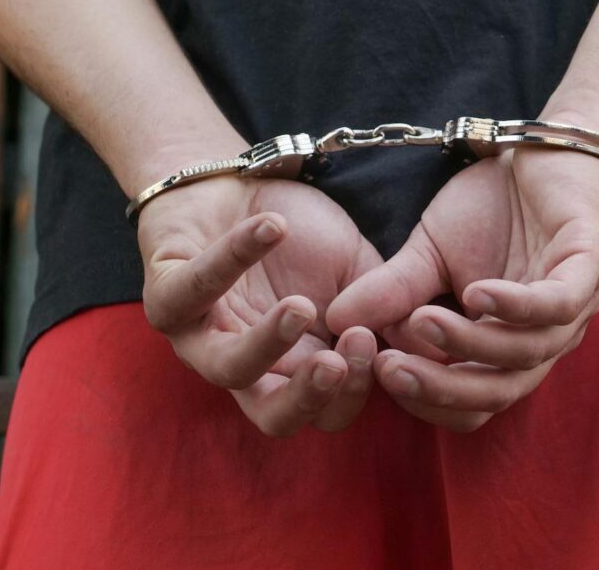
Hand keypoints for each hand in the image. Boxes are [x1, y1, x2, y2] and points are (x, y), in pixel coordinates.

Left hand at [137, 153, 383, 436]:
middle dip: (309, 397)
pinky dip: (233, 258)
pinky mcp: (164, 296)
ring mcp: (202, 337)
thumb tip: (433, 342)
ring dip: (268, 344)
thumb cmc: (302, 234)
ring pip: (227, 368)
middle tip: (338, 362)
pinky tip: (273, 229)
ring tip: (301, 308)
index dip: (355, 391)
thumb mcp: (359, 270)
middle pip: (274, 417)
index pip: (328, 412)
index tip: (377, 344)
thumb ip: (390, 306)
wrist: (237, 182)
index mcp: (297, 368)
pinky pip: (191, 291)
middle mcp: (248, 367)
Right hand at [327, 138, 598, 431]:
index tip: (376, 373)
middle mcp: (546, 339)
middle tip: (388, 369)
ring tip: (421, 321)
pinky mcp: (590, 265)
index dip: (427, 400)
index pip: (473, 404)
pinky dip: (515, 306)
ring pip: (525, 354)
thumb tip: (334, 321)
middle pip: (499, 393)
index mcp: (510, 347)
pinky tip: (474, 294)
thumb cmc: (491, 204)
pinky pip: (556, 304)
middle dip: (441, 389)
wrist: (541, 144)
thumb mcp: (427, 251)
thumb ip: (391, 290)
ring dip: (469, 344)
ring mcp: (574, 306)